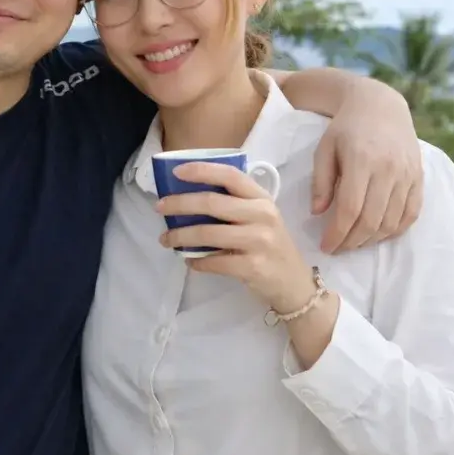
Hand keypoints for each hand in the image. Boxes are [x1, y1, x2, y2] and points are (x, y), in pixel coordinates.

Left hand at [156, 162, 319, 313]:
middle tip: (160, 207)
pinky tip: (188, 260)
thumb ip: (234, 205)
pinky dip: (196, 261)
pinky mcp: (253, 267)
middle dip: (180, 204)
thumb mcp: (260, 217)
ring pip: (208, 233)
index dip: (202, 170)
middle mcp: (263, 215)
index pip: (230, 175)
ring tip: (166, 239)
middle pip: (212, 203)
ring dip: (180, 235)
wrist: (294, 283)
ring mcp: (259, 241)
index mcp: (262, 198)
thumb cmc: (270, 245)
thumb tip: (188, 197)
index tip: (177, 172)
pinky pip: (214, 262)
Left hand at [311, 87, 422, 252]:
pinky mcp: (419, 178)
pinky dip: (395, 231)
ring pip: (391, 222)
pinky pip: (411, 214)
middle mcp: (388, 169)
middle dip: (352, 242)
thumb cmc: (346, 129)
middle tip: (338, 248)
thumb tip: (318, 213)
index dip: (337, 234)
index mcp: (361, 160)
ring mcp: (407, 174)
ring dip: (372, 240)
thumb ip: (320, 181)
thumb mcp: (324, 149)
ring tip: (355, 242)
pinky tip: (379, 234)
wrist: (380, 107)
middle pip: (372, 220)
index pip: (350, 209)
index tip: (325, 246)